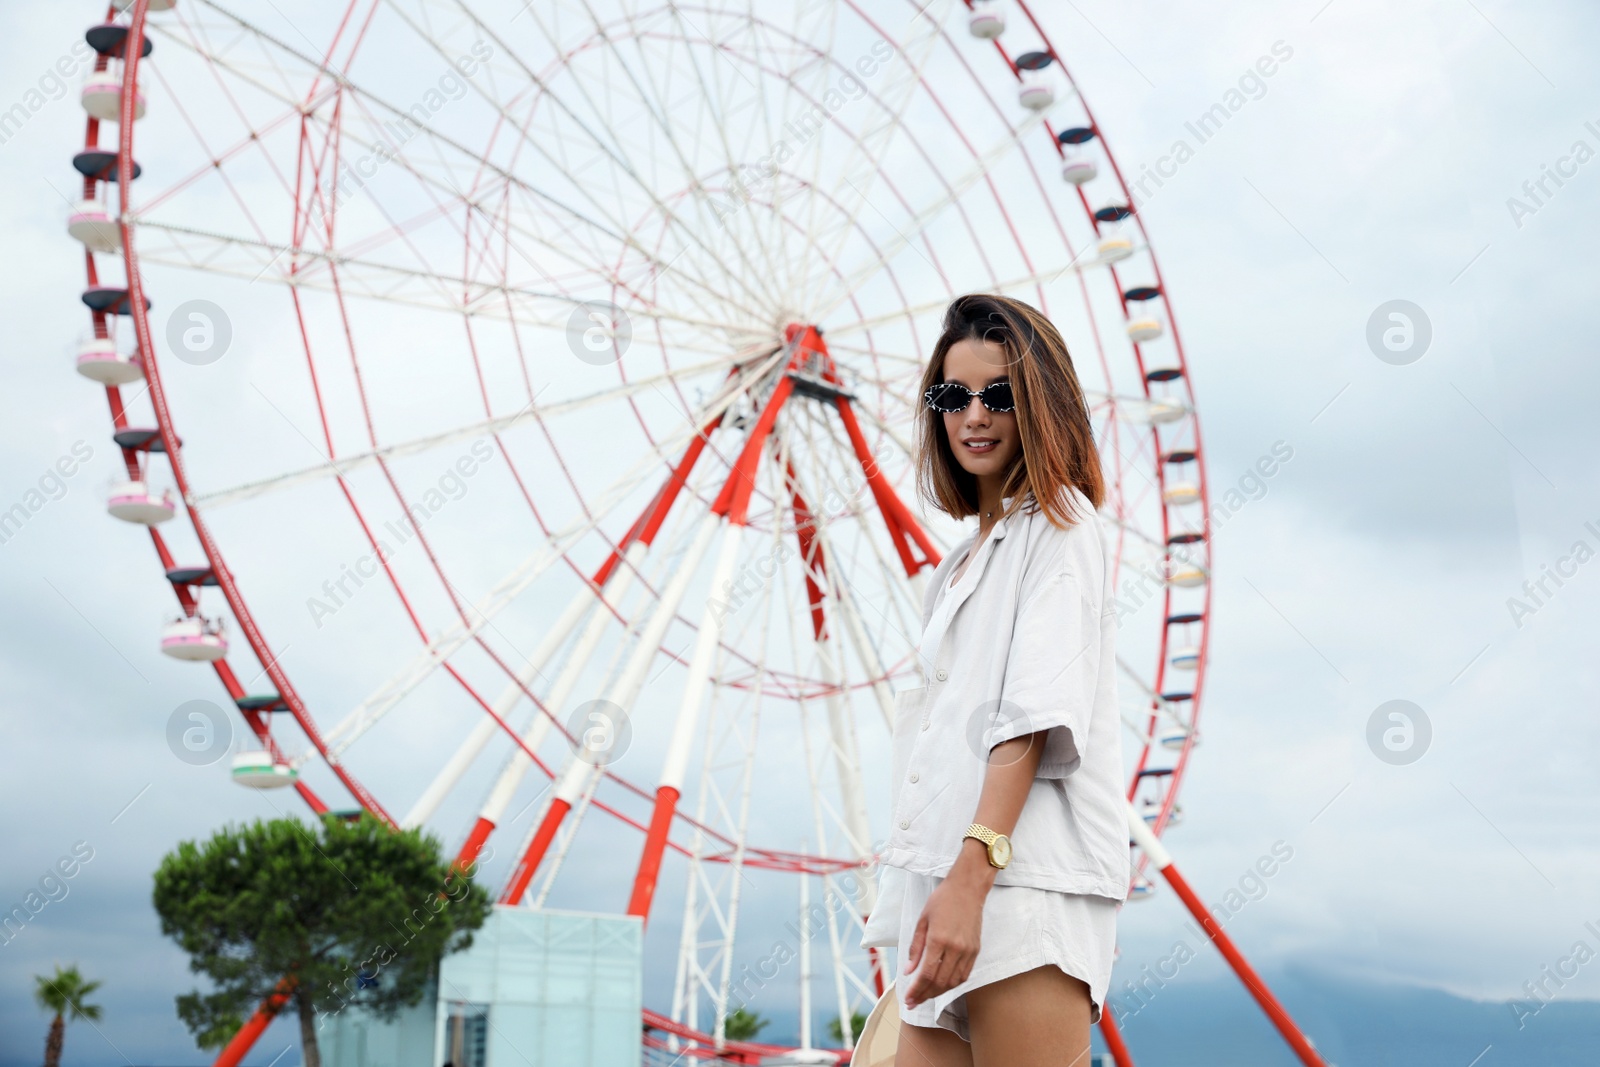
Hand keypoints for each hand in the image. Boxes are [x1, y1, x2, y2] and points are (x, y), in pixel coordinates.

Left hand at [901, 872, 984, 1009]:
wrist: (968, 889)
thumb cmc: (942, 900)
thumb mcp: (922, 920)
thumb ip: (915, 947)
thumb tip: (909, 970)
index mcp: (939, 939)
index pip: (926, 974)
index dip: (916, 990)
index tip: (907, 998)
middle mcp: (955, 948)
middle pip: (939, 982)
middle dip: (924, 996)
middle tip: (913, 1002)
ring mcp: (968, 951)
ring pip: (952, 982)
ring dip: (938, 993)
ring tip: (925, 996)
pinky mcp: (976, 951)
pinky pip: (964, 975)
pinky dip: (952, 985)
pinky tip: (942, 986)